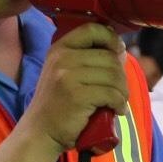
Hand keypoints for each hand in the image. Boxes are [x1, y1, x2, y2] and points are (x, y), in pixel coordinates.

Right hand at [19, 23, 127, 151]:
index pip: (93, 29)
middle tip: (119, 90)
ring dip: (122, 91)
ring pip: (114, 75)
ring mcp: (69, 76)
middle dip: (121, 75)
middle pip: (109, 56)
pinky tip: (118, 110)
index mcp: (60, 48)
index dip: (111, 38)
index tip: (118, 52)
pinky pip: (112, 94)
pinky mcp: (78, 95)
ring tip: (118, 101)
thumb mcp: (63, 72)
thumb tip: (119, 49)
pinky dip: (120, 103)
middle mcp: (63, 58)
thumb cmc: (57, 104)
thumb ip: (84, 58)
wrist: (39, 132)